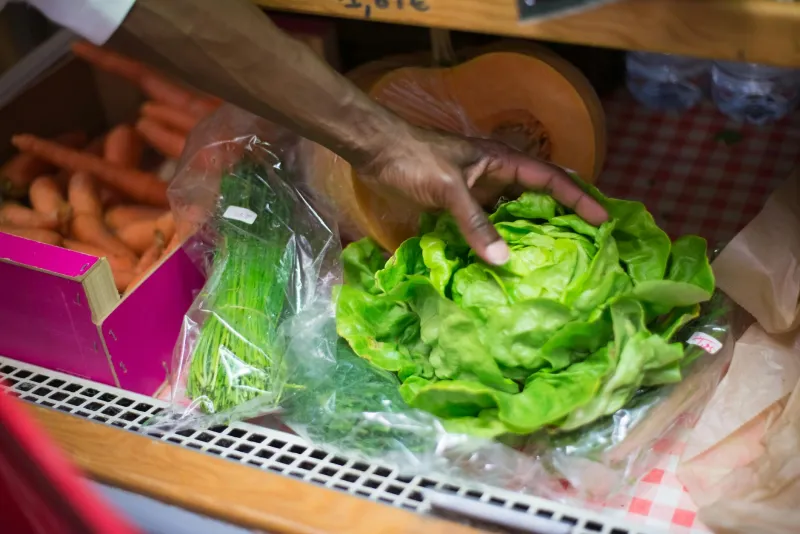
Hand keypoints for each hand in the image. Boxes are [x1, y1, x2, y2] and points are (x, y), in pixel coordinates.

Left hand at [354, 126, 607, 264]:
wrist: (377, 151)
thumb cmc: (415, 159)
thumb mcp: (449, 189)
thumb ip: (475, 223)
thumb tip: (504, 260)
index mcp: (503, 162)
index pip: (551, 179)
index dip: (578, 198)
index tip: (602, 220)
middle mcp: (496, 176)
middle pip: (538, 197)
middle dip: (561, 216)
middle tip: (584, 245)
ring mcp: (478, 190)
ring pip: (513, 212)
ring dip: (529, 232)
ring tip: (550, 261)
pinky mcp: (458, 204)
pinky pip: (487, 223)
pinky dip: (498, 239)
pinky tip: (504, 260)